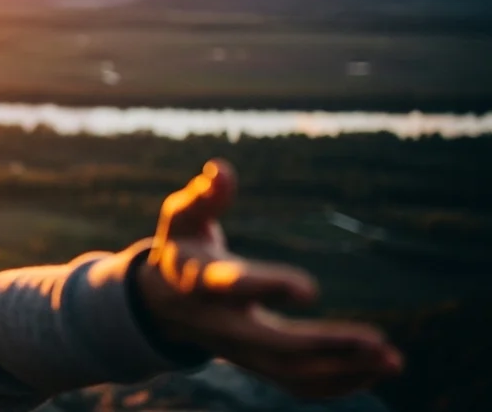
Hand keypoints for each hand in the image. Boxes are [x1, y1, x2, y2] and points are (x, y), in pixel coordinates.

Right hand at [138, 159, 402, 398]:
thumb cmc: (181, 247)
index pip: (233, 287)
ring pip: (292, 371)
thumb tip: (220, 169)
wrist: (162, 305)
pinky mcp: (257, 364)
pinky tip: (373, 369)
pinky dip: (338, 383)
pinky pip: (298, 383)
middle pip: (274, 344)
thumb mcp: (182, 218)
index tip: (310, 290)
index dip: (268, 286)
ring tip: (392, 359)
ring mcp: (240, 350)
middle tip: (377, 340)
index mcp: (201, 282)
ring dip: (343, 369)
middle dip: (326, 344)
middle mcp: (221, 323)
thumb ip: (203, 196)